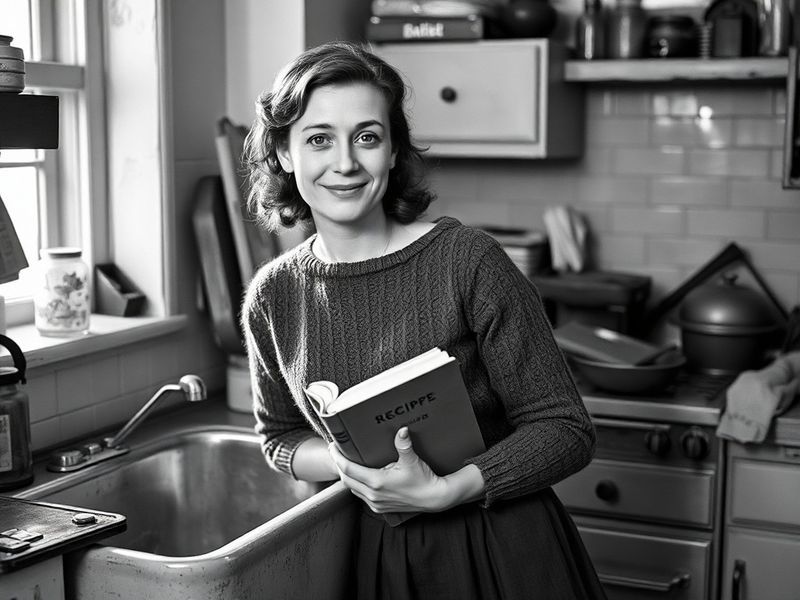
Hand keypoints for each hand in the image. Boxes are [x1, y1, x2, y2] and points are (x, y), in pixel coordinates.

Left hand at [329, 427, 450, 513]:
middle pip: (346, 480)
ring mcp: (376, 504)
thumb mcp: (412, 461)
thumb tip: (401, 430)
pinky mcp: (380, 508)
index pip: (348, 470)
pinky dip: (357, 485)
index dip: (338, 458)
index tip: (333, 447)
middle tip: (337, 452)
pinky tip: (360, 477)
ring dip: (347, 476)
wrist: (434, 498)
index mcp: (377, 483)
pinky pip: (362, 496)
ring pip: (353, 489)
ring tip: (346, 462)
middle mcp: (373, 495)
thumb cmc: (424, 481)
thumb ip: (404, 445)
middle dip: (339, 465)